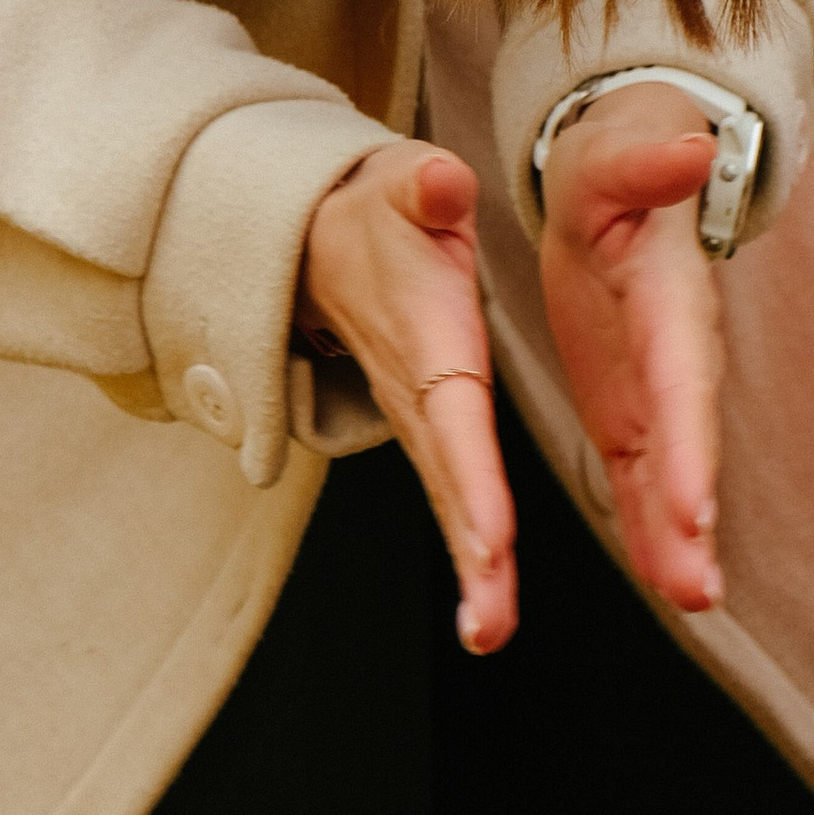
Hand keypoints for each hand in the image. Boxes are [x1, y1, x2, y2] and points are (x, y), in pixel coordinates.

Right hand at [299, 141, 516, 655]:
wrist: (320, 240)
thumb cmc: (380, 211)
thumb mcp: (403, 185)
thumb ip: (423, 188)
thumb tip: (442, 181)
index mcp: (426, 336)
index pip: (452, 414)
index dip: (471, 476)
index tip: (492, 539)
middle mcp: (420, 392)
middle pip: (447, 481)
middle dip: (468, 552)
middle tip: (490, 623)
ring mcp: (420, 421)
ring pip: (449, 503)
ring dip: (471, 572)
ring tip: (490, 633)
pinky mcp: (432, 435)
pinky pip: (456, 500)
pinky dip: (474, 556)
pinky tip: (491, 614)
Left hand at [538, 82, 725, 613]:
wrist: (624, 174)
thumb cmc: (616, 161)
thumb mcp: (613, 152)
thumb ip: (644, 160)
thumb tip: (689, 150)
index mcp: (666, 291)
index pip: (681, 370)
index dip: (689, 439)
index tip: (693, 504)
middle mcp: (675, 350)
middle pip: (689, 437)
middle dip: (694, 510)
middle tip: (697, 581)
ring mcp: (657, 386)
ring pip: (672, 472)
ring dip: (682, 539)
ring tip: (693, 599)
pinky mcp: (635, 406)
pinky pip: (646, 476)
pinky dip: (655, 528)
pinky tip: (666, 579)